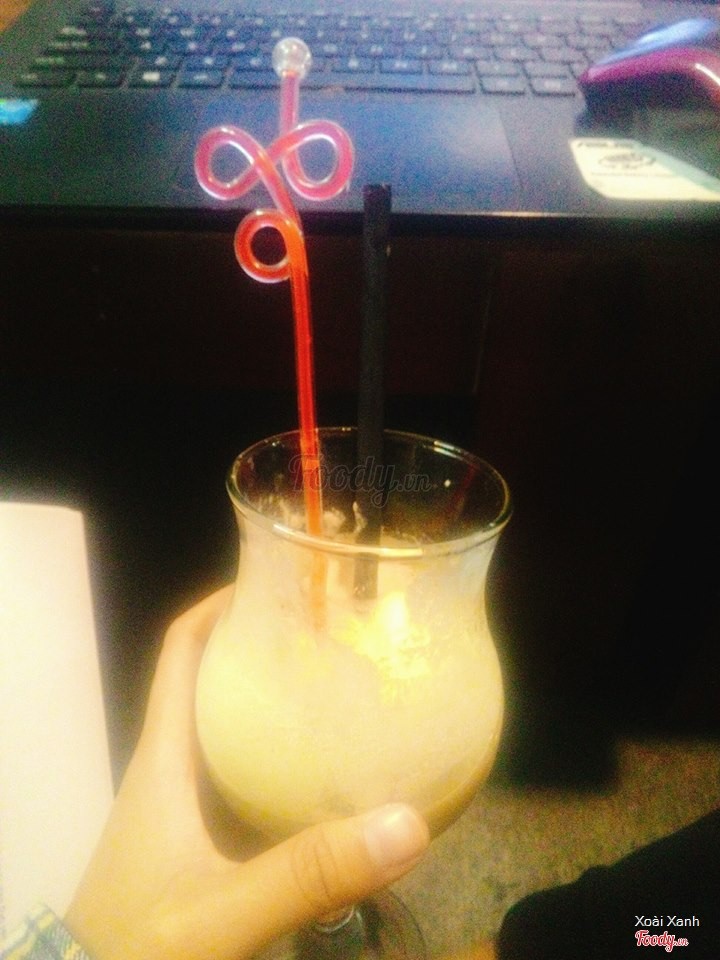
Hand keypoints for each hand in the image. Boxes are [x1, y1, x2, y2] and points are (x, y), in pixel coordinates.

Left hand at [65, 587, 429, 959]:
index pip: (180, 650)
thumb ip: (308, 873)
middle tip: (335, 631)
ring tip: (345, 689)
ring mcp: (184, 813)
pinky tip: (334, 784)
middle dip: (265, 647)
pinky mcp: (200, 849)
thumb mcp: (221, 912)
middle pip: (213, 681)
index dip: (219, 601)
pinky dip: (285, 771)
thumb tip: (409, 822)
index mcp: (163, 758)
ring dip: (279, 708)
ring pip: (232, 735)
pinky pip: (247, 788)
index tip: (275, 576)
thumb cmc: (140, 946)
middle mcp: (172, 771)